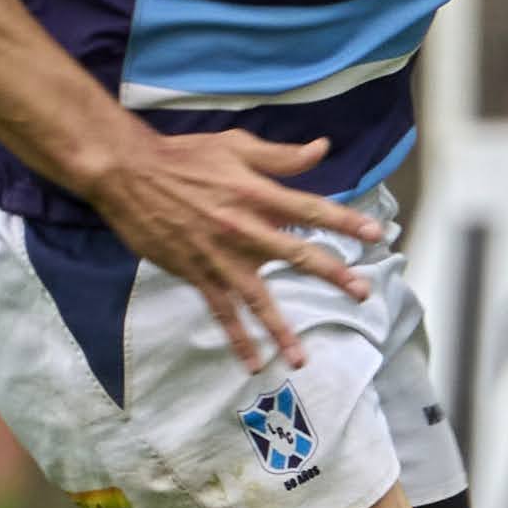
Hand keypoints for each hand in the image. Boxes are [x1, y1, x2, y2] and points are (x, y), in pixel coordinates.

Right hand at [81, 125, 384, 372]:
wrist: (131, 174)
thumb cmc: (186, 156)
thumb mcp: (236, 145)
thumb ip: (280, 156)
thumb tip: (321, 149)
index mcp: (257, 194)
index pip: (311, 210)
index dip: (346, 221)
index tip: (376, 235)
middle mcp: (245, 229)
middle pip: (298, 256)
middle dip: (334, 275)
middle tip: (362, 293)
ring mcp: (221, 257)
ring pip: (258, 299)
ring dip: (281, 330)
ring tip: (302, 358)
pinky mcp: (197, 274)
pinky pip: (222, 312)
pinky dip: (237, 338)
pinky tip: (252, 362)